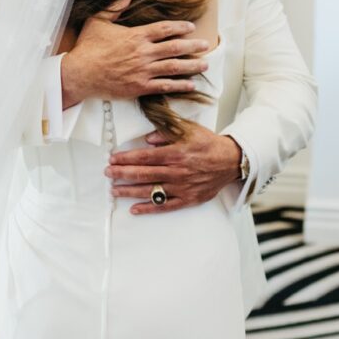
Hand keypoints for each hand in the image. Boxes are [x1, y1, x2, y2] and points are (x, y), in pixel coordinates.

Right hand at [61, 0, 212, 107]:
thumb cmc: (88, 47)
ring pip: (173, 67)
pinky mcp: (139, 87)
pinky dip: (179, 86)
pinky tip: (190, 85)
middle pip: (175, 47)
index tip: (191, 27)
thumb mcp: (98, 21)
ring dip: (191, 66)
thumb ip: (115, 7)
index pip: (164, 29)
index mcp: (136, 36)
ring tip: (205, 65)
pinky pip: (164, 86)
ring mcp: (143, 71)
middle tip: (206, 45)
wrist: (80, 73)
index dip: (180, 27)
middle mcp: (143, 53)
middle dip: (193, 46)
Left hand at [106, 122, 241, 213]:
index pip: (145, 157)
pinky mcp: (188, 199)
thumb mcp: (189, 130)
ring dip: (130, 191)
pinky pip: (165, 206)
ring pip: (150, 191)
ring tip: (114, 191)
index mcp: (176, 153)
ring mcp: (182, 187)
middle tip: (108, 174)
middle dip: (122, 174)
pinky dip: (148, 208)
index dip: (126, 159)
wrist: (231, 161)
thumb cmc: (208, 144)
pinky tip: (134, 208)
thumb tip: (147, 140)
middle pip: (143, 174)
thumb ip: (166, 133)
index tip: (113, 159)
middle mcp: (177, 171)